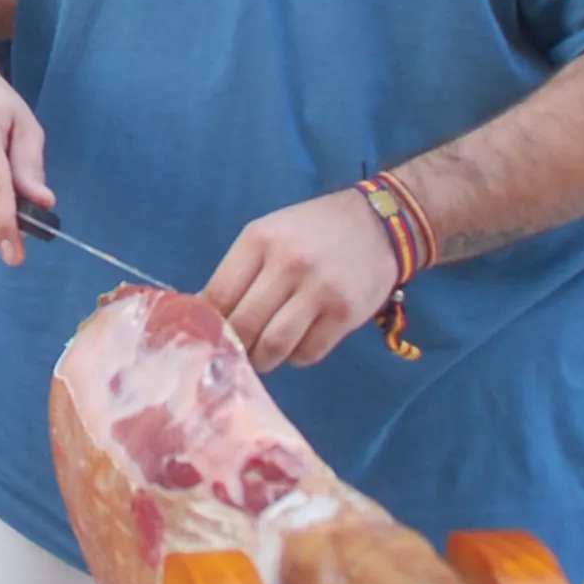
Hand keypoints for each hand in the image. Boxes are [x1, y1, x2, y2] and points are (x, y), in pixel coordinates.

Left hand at [200, 188, 399, 372]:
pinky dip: (295, 357)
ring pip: (274, 345)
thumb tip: (205, 313)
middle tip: (236, 352)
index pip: (218, 295)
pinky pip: (308, 352)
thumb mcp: (269, 234)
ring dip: (263, 360)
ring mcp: (319, 290)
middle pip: (243, 325)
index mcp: (259, 240)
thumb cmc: (313, 231)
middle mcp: (288, 263)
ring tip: (263, 356)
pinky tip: (296, 345)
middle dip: (235, 347)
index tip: (209, 334)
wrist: (378, 224)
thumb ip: (240, 271)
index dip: (208, 323)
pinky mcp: (345, 313)